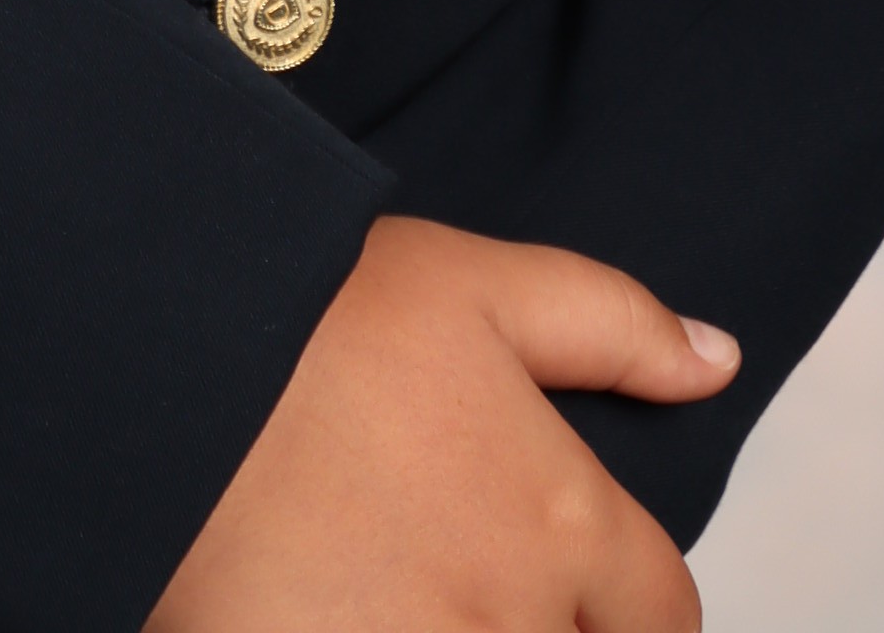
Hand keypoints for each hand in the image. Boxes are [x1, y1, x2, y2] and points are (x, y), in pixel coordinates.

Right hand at [141, 213, 734, 631]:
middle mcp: (514, 620)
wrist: (166, 370)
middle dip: (543, 625)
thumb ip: (612, 324)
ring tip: (407, 589)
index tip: (588, 595)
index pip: (663, 617)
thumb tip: (716, 360)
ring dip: (465, 631)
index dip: (633, 610)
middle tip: (470, 572)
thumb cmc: (311, 316)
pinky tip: (349, 612)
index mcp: (563, 524)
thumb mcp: (474, 284)